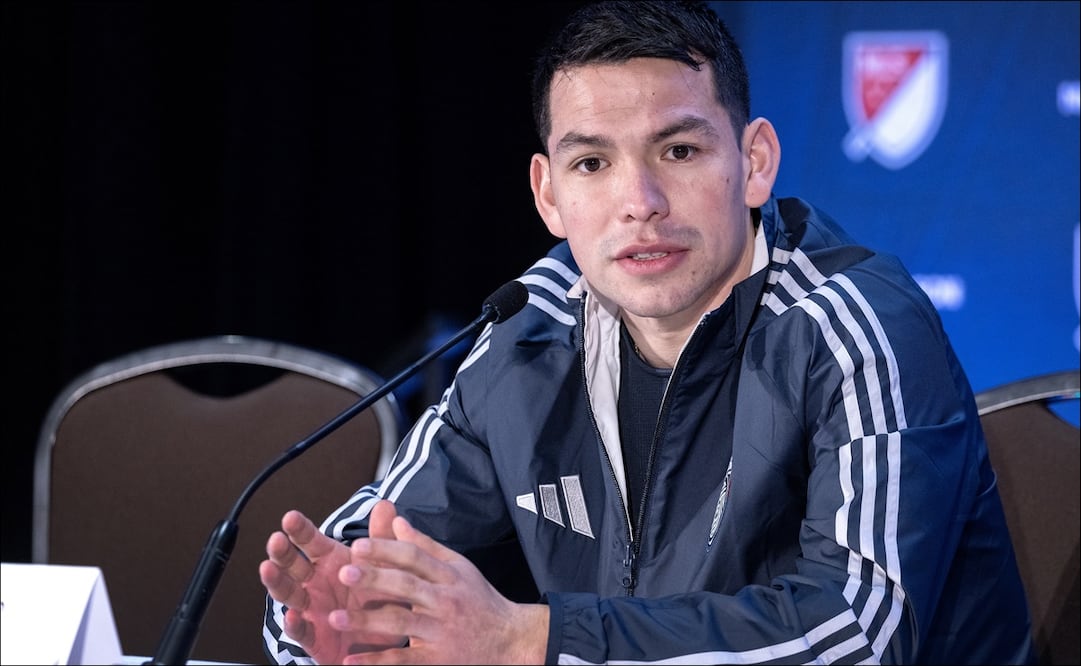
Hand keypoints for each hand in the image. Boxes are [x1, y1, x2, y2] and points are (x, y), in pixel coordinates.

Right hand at [260, 502, 405, 663]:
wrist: (386, 640)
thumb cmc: (379, 599)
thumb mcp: (385, 567)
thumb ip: (381, 538)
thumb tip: (385, 505)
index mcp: (332, 562)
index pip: (312, 542)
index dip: (301, 530)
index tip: (290, 517)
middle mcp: (317, 583)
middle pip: (293, 565)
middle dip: (282, 552)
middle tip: (276, 540)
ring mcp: (313, 610)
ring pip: (289, 594)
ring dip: (277, 582)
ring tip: (268, 569)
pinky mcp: (315, 637)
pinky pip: (301, 631)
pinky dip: (294, 624)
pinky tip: (291, 616)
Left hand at [330, 501, 548, 664]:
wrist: (512, 642)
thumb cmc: (480, 601)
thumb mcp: (459, 568)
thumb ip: (426, 546)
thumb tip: (396, 521)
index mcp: (449, 575)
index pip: (415, 557)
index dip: (386, 550)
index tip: (358, 545)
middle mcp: (446, 601)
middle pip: (406, 586)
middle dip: (374, 578)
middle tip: (343, 572)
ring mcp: (442, 632)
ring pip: (401, 623)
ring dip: (367, 620)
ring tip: (336, 617)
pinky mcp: (439, 660)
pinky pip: (404, 661)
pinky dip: (376, 661)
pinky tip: (350, 660)